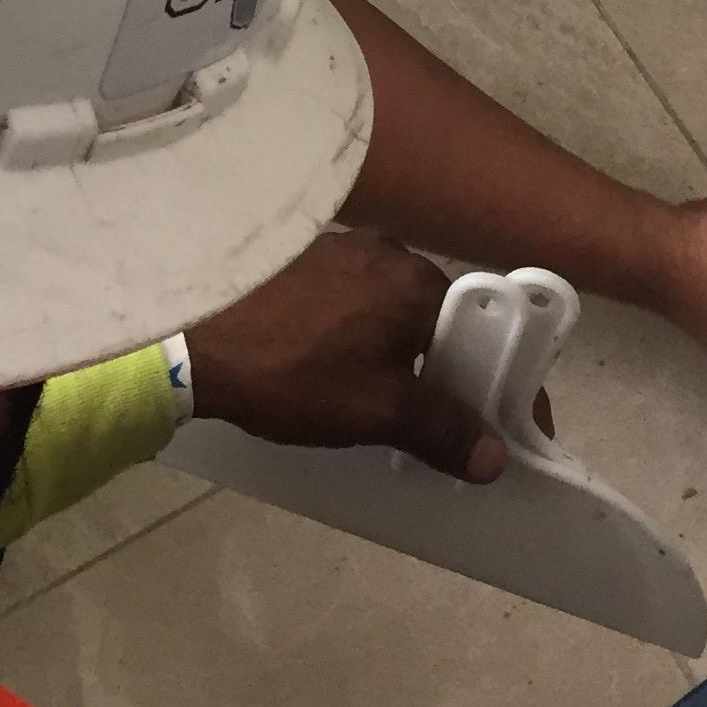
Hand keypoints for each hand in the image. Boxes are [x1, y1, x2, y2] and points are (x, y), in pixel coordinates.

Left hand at [186, 229, 505, 482]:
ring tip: (385, 404)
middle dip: (449, 371)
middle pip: (439, 320)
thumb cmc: (294, 373)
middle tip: (441, 425)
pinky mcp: (304, 259)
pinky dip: (364, 337)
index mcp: (416, 280)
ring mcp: (342, 249)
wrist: (193, 340)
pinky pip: (356, 302)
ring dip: (401, 355)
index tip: (514, 423)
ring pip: (394, 311)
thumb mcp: (375, 412)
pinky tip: (340, 369)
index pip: (483, 330)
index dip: (502, 380)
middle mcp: (388, 251)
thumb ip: (441, 430)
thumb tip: (495, 457)